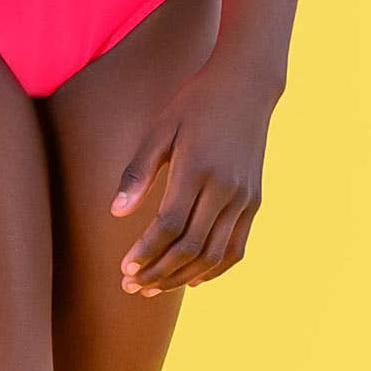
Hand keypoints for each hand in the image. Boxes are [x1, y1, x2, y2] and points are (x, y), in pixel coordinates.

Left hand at [109, 61, 275, 295]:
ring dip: (182, 277)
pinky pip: (236, 247)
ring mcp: (244, 197)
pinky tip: (192, 278)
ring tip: (154, 286)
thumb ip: (139, 171)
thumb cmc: (194, 102)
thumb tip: (115, 212)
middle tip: (132, 285)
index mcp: (197, 167)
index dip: (146, 251)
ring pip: (214, 254)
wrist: (245, 85)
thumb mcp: (161, 128)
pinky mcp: (254, 201)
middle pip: (191, 247)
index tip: (124, 268)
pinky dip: (214, 269)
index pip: (170, 225)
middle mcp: (225, 187)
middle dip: (159, 272)